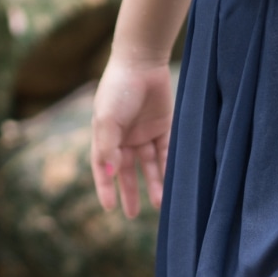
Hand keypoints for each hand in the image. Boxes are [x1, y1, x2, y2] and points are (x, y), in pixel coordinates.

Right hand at [89, 56, 172, 215]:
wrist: (141, 61)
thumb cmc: (118, 89)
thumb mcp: (106, 120)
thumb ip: (107, 148)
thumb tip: (110, 175)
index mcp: (106, 136)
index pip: (104, 168)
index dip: (106, 188)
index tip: (109, 208)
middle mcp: (125, 137)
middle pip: (128, 171)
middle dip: (130, 192)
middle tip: (132, 215)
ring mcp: (145, 132)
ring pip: (150, 165)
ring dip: (154, 184)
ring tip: (159, 204)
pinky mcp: (164, 126)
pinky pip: (167, 152)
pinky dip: (169, 167)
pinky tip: (173, 183)